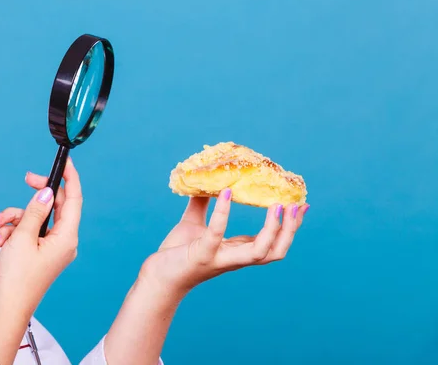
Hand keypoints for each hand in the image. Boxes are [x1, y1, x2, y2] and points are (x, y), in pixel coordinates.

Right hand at [0, 158, 81, 313]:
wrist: (8, 306)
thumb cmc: (18, 277)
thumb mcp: (23, 237)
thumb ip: (35, 211)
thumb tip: (47, 192)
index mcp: (67, 237)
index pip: (74, 199)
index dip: (71, 178)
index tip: (66, 161)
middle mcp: (64, 241)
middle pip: (54, 206)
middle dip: (34, 197)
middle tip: (27, 179)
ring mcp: (53, 247)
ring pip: (37, 217)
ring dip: (17, 216)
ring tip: (0, 226)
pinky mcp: (41, 252)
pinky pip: (31, 231)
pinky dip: (15, 230)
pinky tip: (1, 238)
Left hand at [139, 189, 308, 297]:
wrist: (157, 277)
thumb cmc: (177, 253)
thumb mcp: (194, 224)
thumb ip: (203, 204)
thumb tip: (208, 180)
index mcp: (237, 251)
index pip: (273, 243)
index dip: (290, 227)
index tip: (301, 205)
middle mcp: (234, 258)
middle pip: (275, 251)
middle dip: (291, 231)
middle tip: (297, 206)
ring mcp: (219, 259)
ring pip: (259, 252)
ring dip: (272, 230)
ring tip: (276, 206)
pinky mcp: (201, 255)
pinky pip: (217, 235)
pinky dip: (223, 214)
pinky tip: (226, 193)